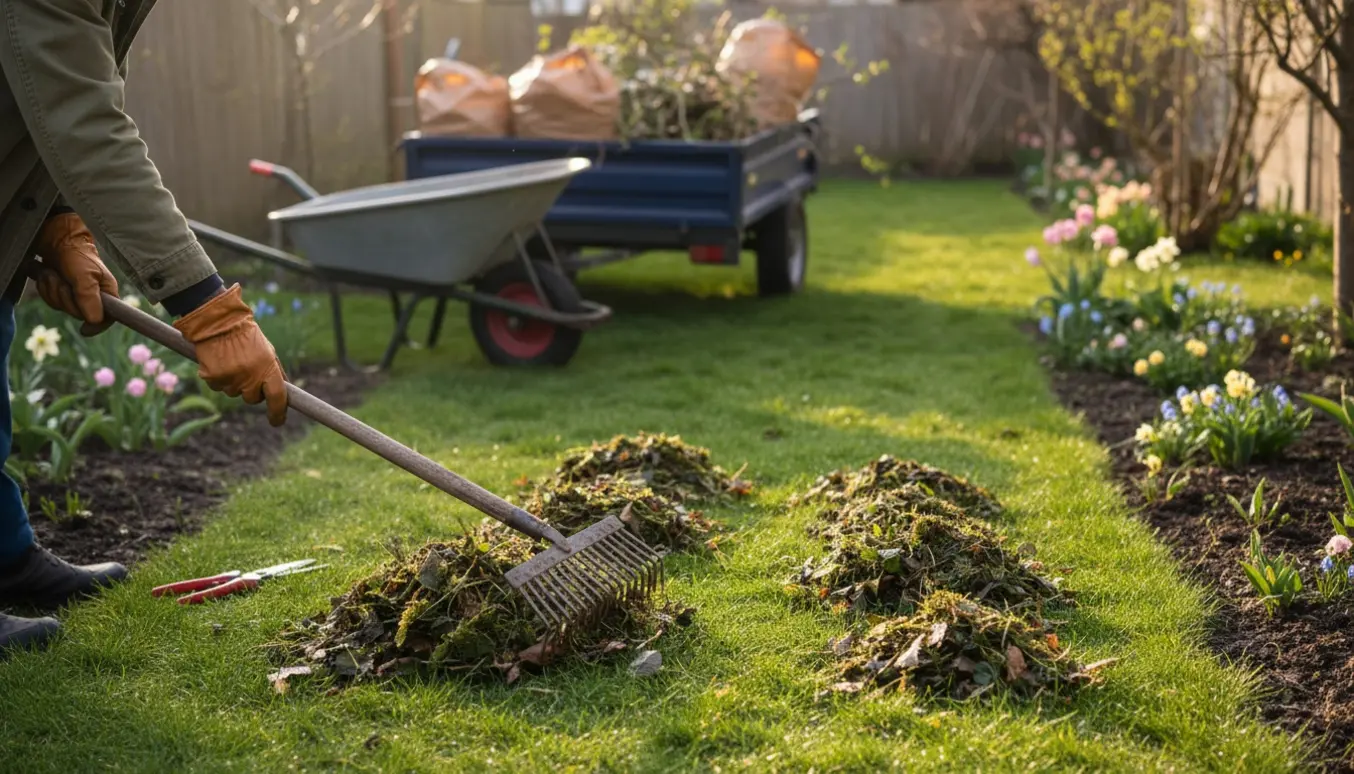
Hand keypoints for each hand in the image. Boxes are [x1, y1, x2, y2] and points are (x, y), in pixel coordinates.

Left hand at [33, 213, 118, 335]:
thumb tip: (95, 321)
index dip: (97, 326)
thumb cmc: (77, 255)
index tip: (85, 329)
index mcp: (107, 294)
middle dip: (65, 298)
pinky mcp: (61, 292)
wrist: (57, 239)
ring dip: (52, 290)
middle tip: (63, 281)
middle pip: (78, 314)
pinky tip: (48, 274)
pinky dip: (46, 287)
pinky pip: (51, 300)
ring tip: (54, 273)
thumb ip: (90, 297)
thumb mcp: (85, 276)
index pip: (108, 319)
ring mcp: (76, 296)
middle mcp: (93, 297)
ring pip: (61, 307)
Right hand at [173, 284, 288, 425]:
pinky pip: (218, 386)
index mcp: (267, 368)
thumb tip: (284, 391)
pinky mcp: (212, 378)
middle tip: (248, 372)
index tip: (277, 421)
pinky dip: (219, 378)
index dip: (278, 412)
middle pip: (252, 398)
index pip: (277, 397)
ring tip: (232, 361)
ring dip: (234, 382)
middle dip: (252, 391)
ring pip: (234, 392)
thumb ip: (275, 371)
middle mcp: (249, 376)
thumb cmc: (246, 335)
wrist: (217, 321)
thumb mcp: (267, 350)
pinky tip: (219, 362)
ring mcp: (230, 378)